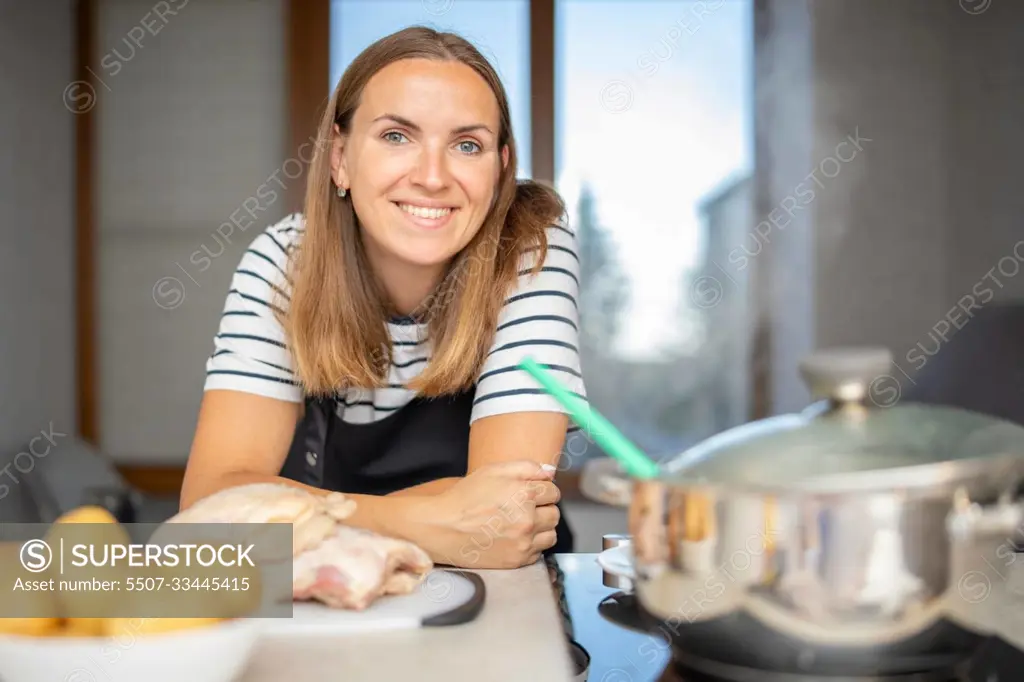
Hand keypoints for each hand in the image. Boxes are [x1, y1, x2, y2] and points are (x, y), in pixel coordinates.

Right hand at [422, 460, 560, 568]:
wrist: (443, 528)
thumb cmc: (466, 497)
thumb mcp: (493, 471)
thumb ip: (526, 467)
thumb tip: (550, 472)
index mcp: (524, 494)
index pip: (553, 491)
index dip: (542, 490)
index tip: (530, 493)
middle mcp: (528, 520)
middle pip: (555, 513)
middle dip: (543, 509)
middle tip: (524, 508)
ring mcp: (524, 542)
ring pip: (551, 534)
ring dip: (542, 528)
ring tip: (522, 524)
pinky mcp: (517, 560)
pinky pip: (539, 552)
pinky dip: (532, 545)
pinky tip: (516, 538)